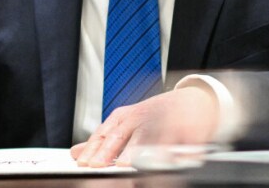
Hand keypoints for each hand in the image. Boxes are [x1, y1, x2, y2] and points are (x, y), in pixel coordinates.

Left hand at [70, 86, 218, 167]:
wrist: (193, 102)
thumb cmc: (157, 116)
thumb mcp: (126, 123)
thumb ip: (102, 140)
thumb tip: (75, 153)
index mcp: (125, 117)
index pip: (104, 134)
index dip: (94, 150)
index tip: (84, 164)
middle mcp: (141, 117)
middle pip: (123, 134)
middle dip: (112, 151)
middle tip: (101, 166)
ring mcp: (164, 120)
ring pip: (150, 136)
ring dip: (141, 151)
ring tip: (133, 163)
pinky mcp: (186, 128)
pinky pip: (180, 142)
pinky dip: (175, 153)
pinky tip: (171, 161)